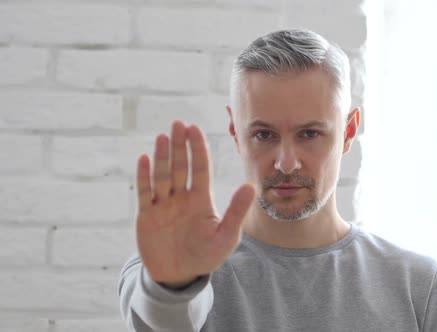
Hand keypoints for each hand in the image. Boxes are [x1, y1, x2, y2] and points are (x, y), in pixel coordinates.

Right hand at [135, 121, 254, 286]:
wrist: (179, 275)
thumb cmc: (206, 255)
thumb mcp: (226, 236)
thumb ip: (237, 211)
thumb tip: (251, 186)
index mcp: (201, 199)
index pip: (200, 169)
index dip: (198, 149)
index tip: (195, 129)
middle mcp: (181, 197)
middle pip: (180, 166)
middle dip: (179, 146)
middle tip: (178, 123)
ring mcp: (163, 204)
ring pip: (162, 175)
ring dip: (162, 156)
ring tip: (163, 137)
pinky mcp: (146, 215)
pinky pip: (145, 192)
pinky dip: (144, 176)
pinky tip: (144, 158)